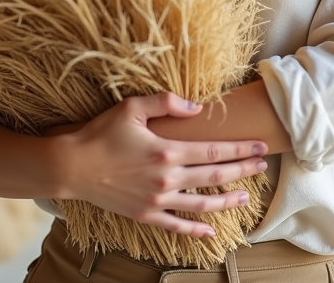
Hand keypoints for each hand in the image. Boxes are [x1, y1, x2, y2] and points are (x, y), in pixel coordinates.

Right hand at [57, 92, 267, 236]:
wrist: (71, 166)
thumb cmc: (100, 133)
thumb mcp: (131, 108)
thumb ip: (166, 102)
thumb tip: (197, 108)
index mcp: (167, 151)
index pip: (214, 151)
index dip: (240, 149)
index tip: (259, 146)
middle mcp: (167, 179)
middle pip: (215, 177)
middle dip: (242, 171)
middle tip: (262, 166)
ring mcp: (157, 200)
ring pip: (202, 204)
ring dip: (227, 201)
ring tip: (246, 197)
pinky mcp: (145, 214)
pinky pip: (176, 226)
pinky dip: (195, 230)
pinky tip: (211, 231)